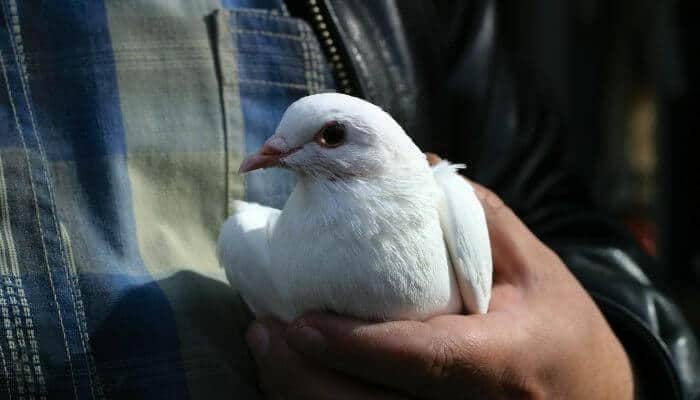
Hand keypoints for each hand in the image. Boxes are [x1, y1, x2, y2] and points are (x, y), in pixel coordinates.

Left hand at [245, 155, 633, 398]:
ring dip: (302, 391)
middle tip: (264, 330)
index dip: (361, 347)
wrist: (587, 392)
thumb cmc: (560, 326)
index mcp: (505, 363)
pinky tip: (298, 368)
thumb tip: (413, 166)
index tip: (300, 323)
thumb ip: (476, 216)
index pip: (427, 359)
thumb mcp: (535, 265)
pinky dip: (322, 398)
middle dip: (307, 379)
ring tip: (267, 343)